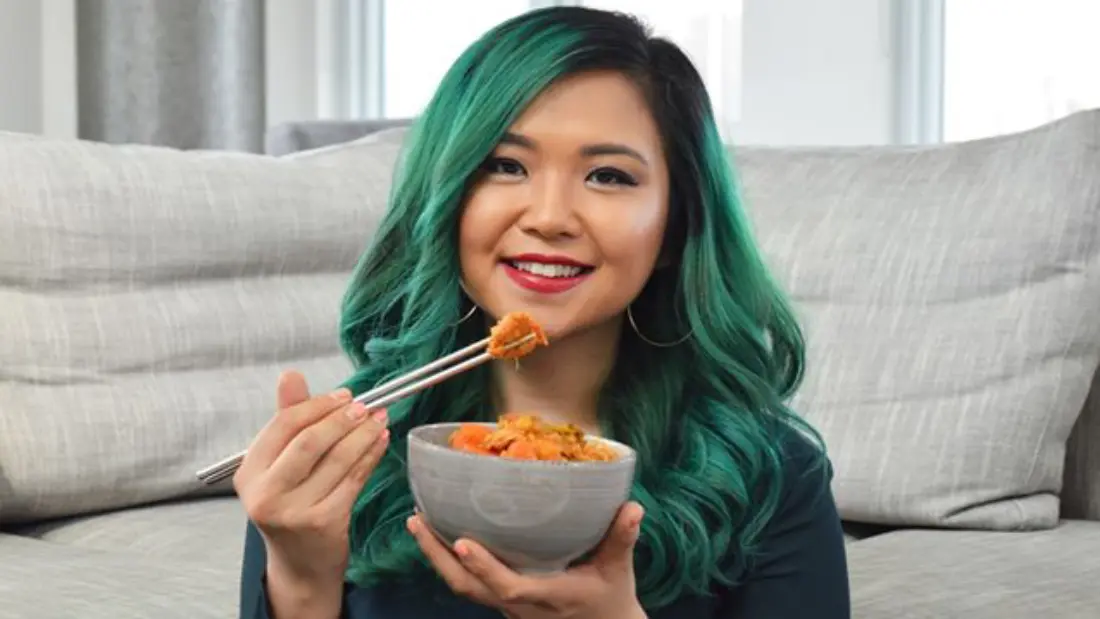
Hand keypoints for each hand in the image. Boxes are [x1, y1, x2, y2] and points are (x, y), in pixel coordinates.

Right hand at [233, 371, 389, 613]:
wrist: (300, 565)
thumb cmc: (291, 506)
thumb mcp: (279, 466)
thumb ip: (287, 419)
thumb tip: (291, 376)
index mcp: (248, 474)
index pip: (283, 425)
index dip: (317, 405)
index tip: (343, 396)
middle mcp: (266, 494)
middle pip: (310, 441)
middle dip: (342, 418)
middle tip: (365, 406)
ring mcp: (295, 511)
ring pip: (338, 459)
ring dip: (364, 434)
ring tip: (380, 419)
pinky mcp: (325, 523)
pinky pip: (355, 479)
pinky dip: (371, 456)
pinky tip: (381, 442)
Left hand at [408, 502, 647, 618]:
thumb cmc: (610, 600)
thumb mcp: (618, 571)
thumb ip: (621, 539)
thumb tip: (632, 507)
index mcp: (546, 596)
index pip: (508, 587)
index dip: (484, 567)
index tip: (462, 543)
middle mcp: (519, 605)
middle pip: (467, 588)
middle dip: (437, 557)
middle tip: (416, 522)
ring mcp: (508, 605)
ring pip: (463, 587)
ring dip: (437, 557)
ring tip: (418, 523)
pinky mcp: (504, 600)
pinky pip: (470, 584)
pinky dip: (451, 561)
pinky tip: (441, 535)